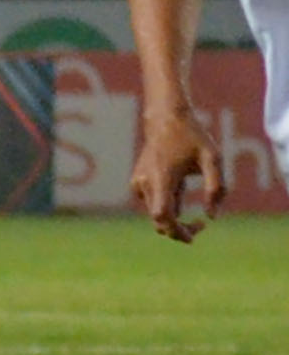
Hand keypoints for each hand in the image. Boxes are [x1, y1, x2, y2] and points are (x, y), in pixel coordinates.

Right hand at [131, 109, 214, 241]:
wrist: (165, 119)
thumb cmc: (192, 137)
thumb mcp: (213, 159)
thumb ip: (216, 188)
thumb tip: (211, 217)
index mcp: (162, 178)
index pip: (163, 216)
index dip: (178, 231)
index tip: (196, 235)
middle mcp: (145, 183)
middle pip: (159, 221)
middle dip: (179, 229)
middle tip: (201, 225)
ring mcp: (138, 183)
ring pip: (155, 214)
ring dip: (174, 217)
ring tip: (191, 197)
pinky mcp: (138, 183)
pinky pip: (153, 204)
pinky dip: (167, 206)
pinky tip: (179, 187)